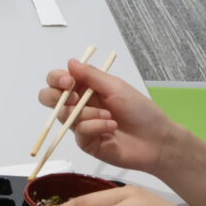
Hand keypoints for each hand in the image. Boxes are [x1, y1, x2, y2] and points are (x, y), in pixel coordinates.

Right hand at [36, 58, 182, 175]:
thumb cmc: (140, 110)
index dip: (56, 79)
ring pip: (65, 115)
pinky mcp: (85, 142)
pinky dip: (96, 127)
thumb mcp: (116, 87)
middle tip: (76, 98)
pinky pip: (80, 132)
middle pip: (48, 98)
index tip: (68, 81)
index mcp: (86, 88)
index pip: (57, 81)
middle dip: (57, 97)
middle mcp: (79, 105)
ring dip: (88, 113)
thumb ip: (91, 76)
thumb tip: (69, 62)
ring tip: (110, 117)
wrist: (156, 140)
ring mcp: (81, 125)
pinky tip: (112, 128)